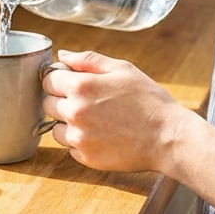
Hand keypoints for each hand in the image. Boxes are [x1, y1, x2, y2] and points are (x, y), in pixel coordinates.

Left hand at [42, 50, 191, 172]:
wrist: (167, 136)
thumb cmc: (148, 99)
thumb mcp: (122, 69)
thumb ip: (88, 60)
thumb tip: (62, 55)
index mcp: (81, 87)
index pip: (48, 80)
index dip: (58, 79)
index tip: (71, 82)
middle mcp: (75, 113)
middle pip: (47, 104)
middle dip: (61, 100)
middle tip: (87, 101)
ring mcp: (79, 138)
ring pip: (55, 129)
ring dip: (68, 124)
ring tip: (96, 120)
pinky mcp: (86, 158)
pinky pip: (71, 148)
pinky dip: (81, 142)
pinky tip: (103, 135)